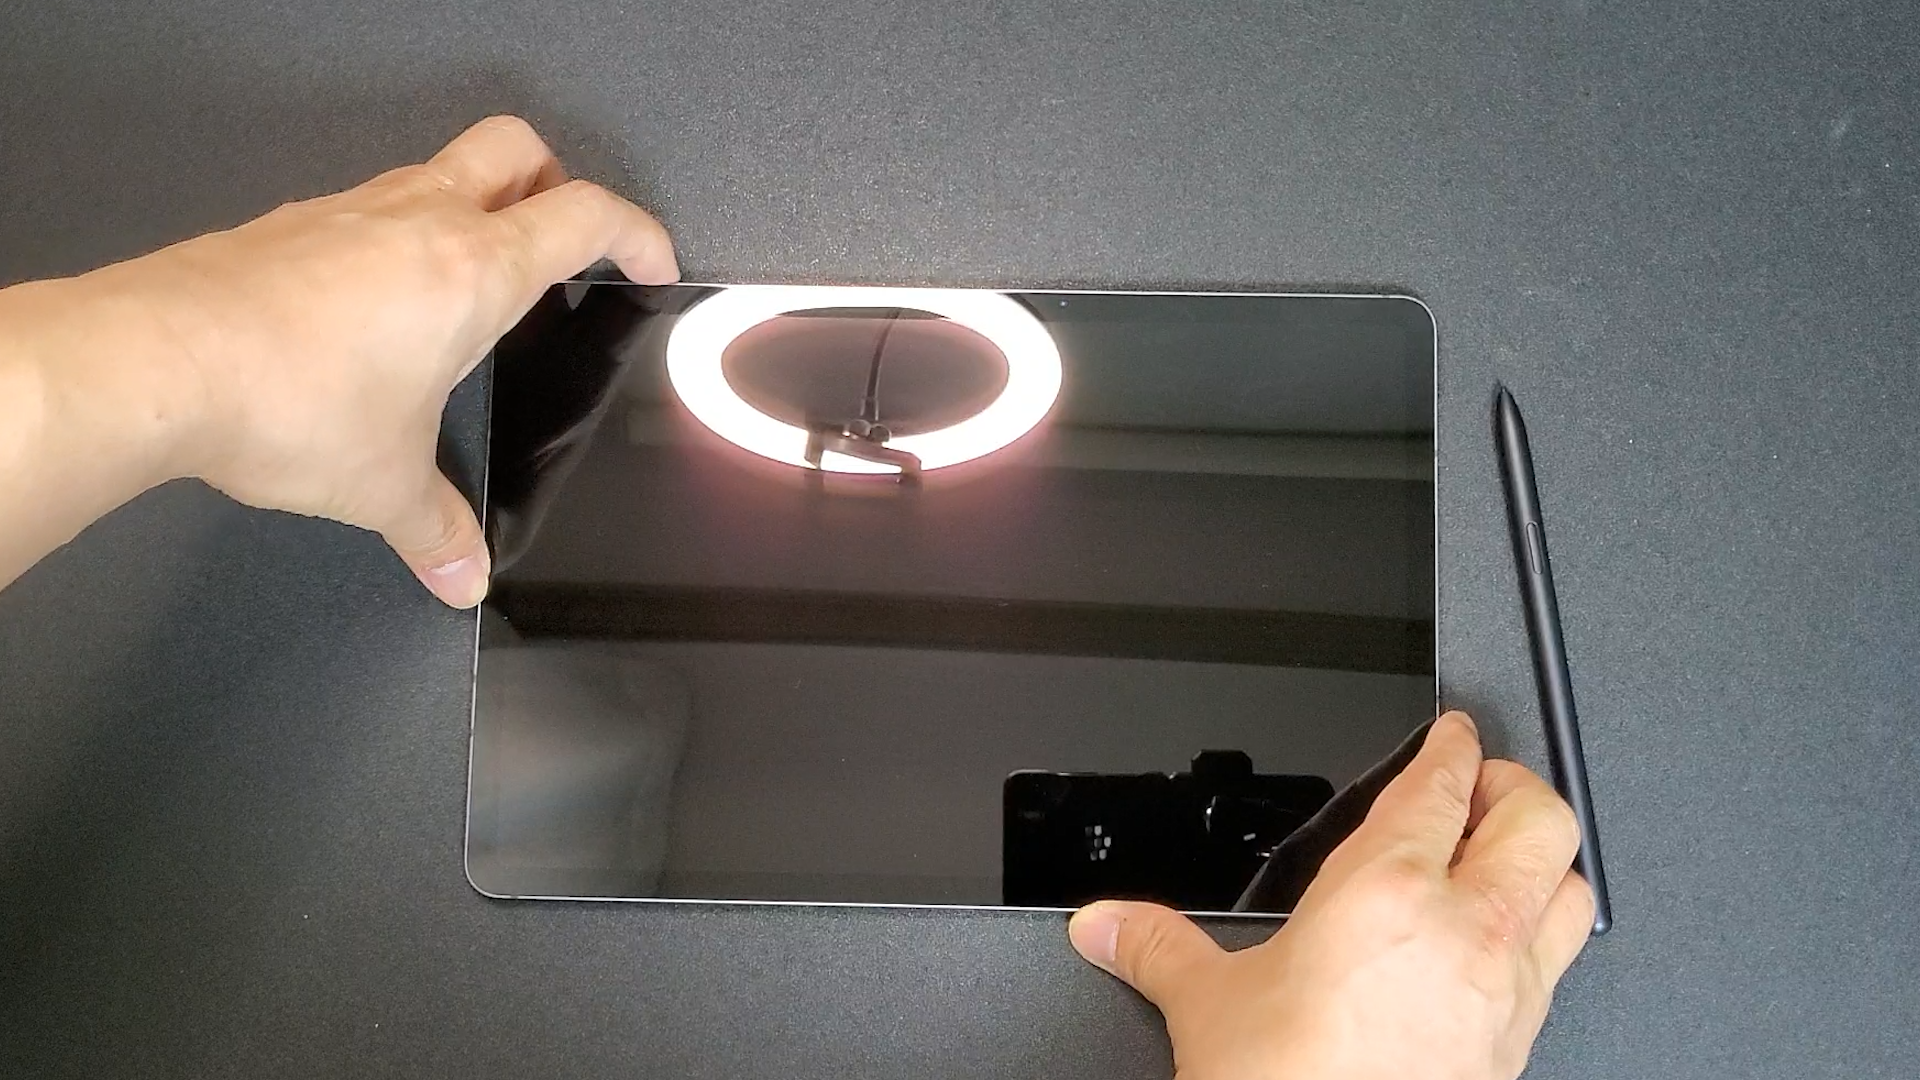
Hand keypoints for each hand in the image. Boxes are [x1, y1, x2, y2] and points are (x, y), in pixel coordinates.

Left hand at [35, 115, 675, 606]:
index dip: (637, 233)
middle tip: (564, 240)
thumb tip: (460, 572)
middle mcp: (417, 219)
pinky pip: (365, 207)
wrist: (156, 362)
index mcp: (474, 271)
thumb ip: (436, 532)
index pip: (587, 217)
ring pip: (438, 169)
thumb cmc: (282, 399)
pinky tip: (377, 303)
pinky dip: (394, 235)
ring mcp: (348, 211)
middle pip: (518, 149)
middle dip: (557, 182)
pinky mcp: (289, 225)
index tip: (649, 261)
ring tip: (472, 279)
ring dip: (472, 206)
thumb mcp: (384, 484)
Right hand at [1067, 712, 1594, 1079]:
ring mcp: (1506, 989)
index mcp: (1389, 891)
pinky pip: (1561, 961)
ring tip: (1511, 848)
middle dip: (1515, 784)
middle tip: (1485, 778)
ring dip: (1547, 857)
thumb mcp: (1207, 1005)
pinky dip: (1545, 931)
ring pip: (1572, 886)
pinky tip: (1505, 944)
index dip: (1450, 745)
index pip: (1440, 785)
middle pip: (1537, 818)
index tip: (1450, 734)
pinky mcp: (1520, 1043)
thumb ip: (1157, 944)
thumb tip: (1107, 924)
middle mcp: (1466, 930)